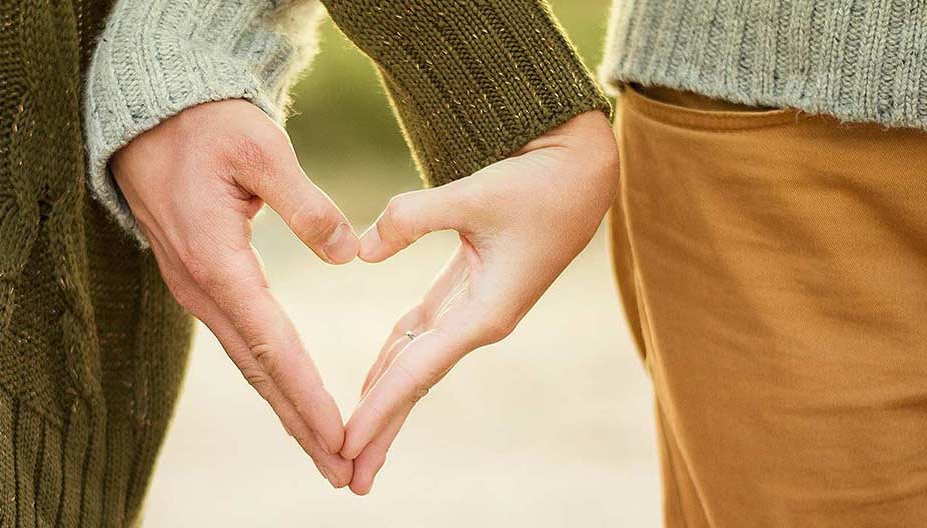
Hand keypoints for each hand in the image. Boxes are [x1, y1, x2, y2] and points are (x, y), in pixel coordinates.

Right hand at [110, 100, 359, 486]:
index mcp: (217, 261)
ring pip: (248, 363)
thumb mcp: (260, 148)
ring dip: (286, 410)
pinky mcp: (200, 282)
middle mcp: (201, 287)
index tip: (340, 436)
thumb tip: (348, 254)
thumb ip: (306, 204)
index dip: (308, 394)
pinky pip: (240, 342)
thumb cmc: (206, 125)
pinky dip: (270, 378)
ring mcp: (196, 289)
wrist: (149, 116)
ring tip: (325, 451)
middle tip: (342, 473)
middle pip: (258, 372)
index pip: (272, 343)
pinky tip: (291, 398)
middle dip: (301, 425)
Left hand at [341, 110, 618, 493]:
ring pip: (416, 363)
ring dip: (385, 402)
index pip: (418, 371)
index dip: (379, 409)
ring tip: (353, 443)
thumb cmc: (538, 183)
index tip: (345, 444)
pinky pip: (421, 334)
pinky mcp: (468, 290)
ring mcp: (474, 309)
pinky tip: (372, 381)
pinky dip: (394, 358)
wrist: (582, 170)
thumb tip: (360, 251)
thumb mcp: (475, 193)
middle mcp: (479, 322)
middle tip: (347, 477)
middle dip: (381, 430)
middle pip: (415, 384)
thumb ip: (412, 218)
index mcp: (486, 313)